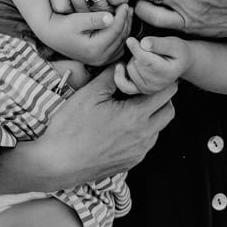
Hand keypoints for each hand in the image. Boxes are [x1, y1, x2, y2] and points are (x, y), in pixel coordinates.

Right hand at [0, 67, 175, 191]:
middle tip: (143, 88)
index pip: (167, 92)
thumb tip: (123, 63)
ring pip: (159, 128)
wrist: (57, 163)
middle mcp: (143, 136)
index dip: (160, 80)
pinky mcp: (131, 162)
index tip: (149, 75)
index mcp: (136, 116)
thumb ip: (111, 76)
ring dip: (153, 115)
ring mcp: (139, 152)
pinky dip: (143, 131)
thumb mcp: (89, 94)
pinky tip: (123, 125)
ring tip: (131, 106)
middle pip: (169, 110)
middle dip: (162, 97)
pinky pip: (147, 143)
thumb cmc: (70, 127)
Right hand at [30, 6, 130, 66]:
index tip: (124, 3)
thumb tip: (111, 17)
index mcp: (94, 49)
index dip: (122, 16)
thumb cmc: (62, 25)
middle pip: (121, 37)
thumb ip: (94, 19)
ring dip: (125, 28)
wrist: (52, 35)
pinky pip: (117, 48)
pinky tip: (120, 25)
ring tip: (126, 14)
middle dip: (126, 21)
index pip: (116, 30)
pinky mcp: (100, 60)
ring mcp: (100, 61)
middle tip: (127, 7)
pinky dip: (121, 36)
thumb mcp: (76, 20)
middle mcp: (99, 58)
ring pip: (121, 43)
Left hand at [112, 35, 187, 95]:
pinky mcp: (141, 91)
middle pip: (137, 64)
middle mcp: (158, 85)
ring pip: (130, 69)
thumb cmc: (178, 51)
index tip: (130, 39)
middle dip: (138, 52)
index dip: (136, 49)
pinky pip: (124, 86)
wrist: (181, 63)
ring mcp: (149, 89)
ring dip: (133, 60)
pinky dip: (119, 76)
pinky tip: (120, 65)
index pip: (146, 61)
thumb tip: (143, 43)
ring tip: (145, 55)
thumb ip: (159, 44)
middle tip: (148, 48)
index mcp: (168, 73)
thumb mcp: (174, 43)